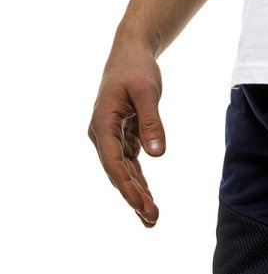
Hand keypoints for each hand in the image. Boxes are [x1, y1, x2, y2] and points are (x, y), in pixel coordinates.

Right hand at [87, 45, 165, 226]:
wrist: (131, 54)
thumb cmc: (137, 69)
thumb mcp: (147, 92)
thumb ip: (152, 122)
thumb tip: (157, 155)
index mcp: (102, 122)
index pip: (112, 161)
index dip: (126, 185)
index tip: (140, 204)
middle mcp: (102, 134)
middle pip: (117, 172)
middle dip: (133, 197)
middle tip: (152, 219)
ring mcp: (112, 138)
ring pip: (124, 173)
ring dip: (138, 195)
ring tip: (152, 219)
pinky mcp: (123, 139)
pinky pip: (131, 166)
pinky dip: (141, 183)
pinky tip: (149, 201)